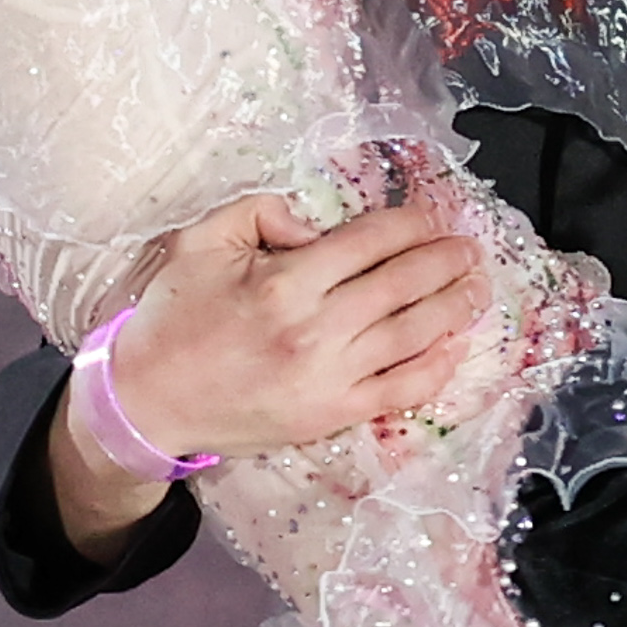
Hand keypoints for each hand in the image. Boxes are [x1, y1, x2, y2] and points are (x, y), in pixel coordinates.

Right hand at [48, 193, 493, 557]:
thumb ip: (260, 213)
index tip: (432, 215)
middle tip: (470, 246)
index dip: (411, 224)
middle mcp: (317, 329)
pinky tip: (456, 346)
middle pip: (404, 284)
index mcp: (286, 282)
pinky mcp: (333, 414)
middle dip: (446, 260)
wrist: (147, 401)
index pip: (371, 242)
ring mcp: (330, 377)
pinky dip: (436, 367)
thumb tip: (316, 226)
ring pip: (414, 335)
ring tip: (478, 286)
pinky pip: (401, 390)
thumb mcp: (200, 242)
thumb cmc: (174, 317)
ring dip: (455, 307)